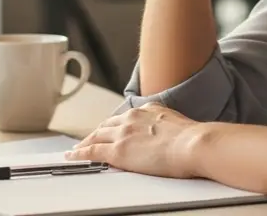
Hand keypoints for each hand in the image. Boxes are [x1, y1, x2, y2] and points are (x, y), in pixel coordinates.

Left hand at [66, 103, 201, 178]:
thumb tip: (167, 134)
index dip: (112, 126)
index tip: (109, 131)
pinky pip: (92, 151)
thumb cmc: (192, 139)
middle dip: (96, 133)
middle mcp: (132, 118)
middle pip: (106, 125)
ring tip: (77, 149)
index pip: (123, 118)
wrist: (193, 144)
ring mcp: (123, 133)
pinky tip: (73, 156)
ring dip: (85, 143)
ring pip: (96, 136)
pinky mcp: (118, 151)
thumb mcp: (177, 123)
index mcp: (148, 110)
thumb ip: (165, 125)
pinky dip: (80, 153)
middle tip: (87, 141)